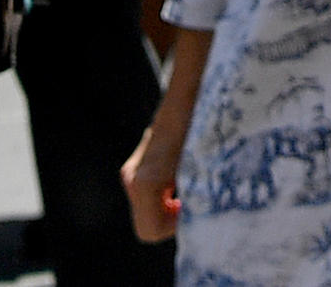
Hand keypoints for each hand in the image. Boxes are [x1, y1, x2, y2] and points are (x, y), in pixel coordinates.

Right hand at [121, 93, 189, 242]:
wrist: (185, 100)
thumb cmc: (198, 133)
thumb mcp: (199, 170)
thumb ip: (193, 200)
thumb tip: (196, 223)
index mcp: (145, 183)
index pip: (151, 230)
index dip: (173, 228)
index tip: (191, 209)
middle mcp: (132, 179)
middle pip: (146, 224)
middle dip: (169, 220)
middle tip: (191, 201)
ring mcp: (131, 173)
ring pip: (146, 211)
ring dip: (167, 209)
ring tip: (189, 188)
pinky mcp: (135, 168)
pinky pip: (147, 198)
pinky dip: (163, 198)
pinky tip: (180, 180)